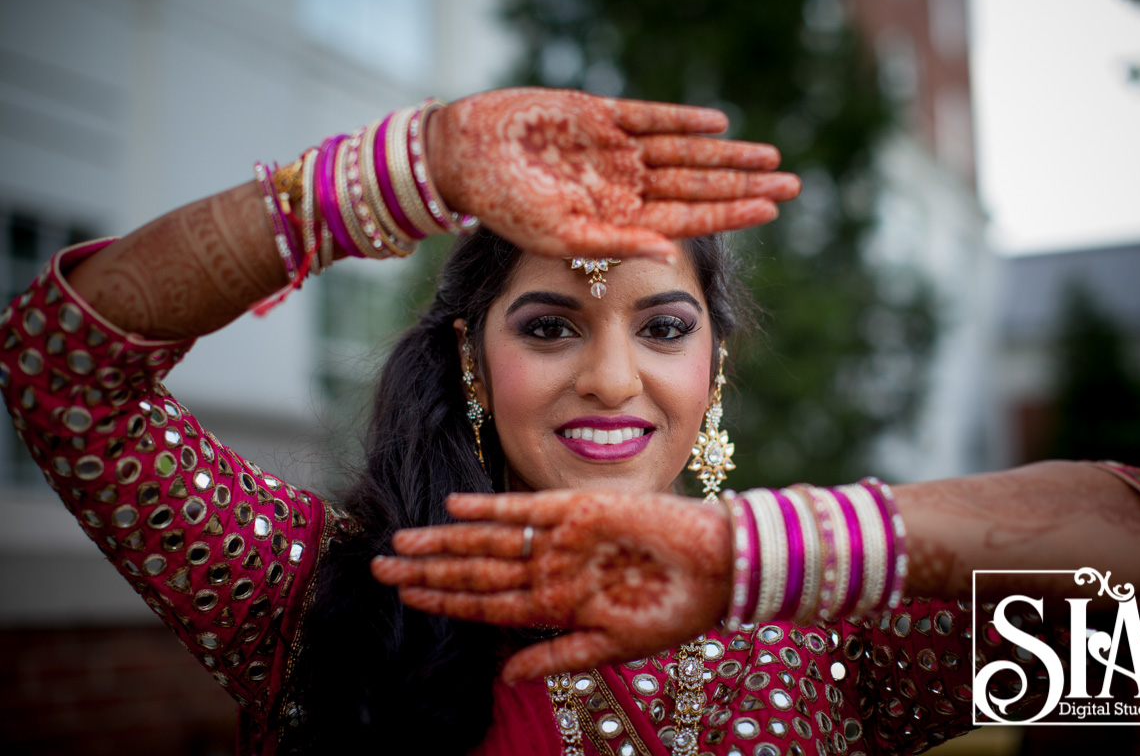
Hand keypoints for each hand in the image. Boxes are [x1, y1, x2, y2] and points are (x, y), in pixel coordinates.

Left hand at [370, 490, 732, 681]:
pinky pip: (524, 510)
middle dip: (426, 571)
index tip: (401, 597)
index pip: (483, 604)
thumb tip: (504, 677)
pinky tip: (454, 507)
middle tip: (377, 566)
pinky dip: (489, 508)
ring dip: (444, 541)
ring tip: (401, 540)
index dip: (441, 601)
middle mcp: (549, 570)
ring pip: (488, 541)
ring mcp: (560, 539)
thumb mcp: (615, 648)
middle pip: (474, 571)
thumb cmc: (673, 612)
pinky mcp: (579, 510)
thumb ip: (559, 657)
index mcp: (554, 606)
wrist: (718, 567)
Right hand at [428, 88, 799, 259]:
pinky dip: (682, 120)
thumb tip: (670, 250)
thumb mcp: (559, 235)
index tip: (773, 210)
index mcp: (619, 219)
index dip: (731, 213)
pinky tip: (718, 123)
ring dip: (724, 154)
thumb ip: (614, 241)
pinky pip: (649, 117)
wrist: (462, 158)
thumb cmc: (503, 206)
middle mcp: (624, 186)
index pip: (688, 218)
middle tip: (793, 184)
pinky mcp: (598, 115)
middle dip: (744, 185)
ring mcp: (614, 151)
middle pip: (697, 184)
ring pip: (683, 152)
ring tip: (768, 156)